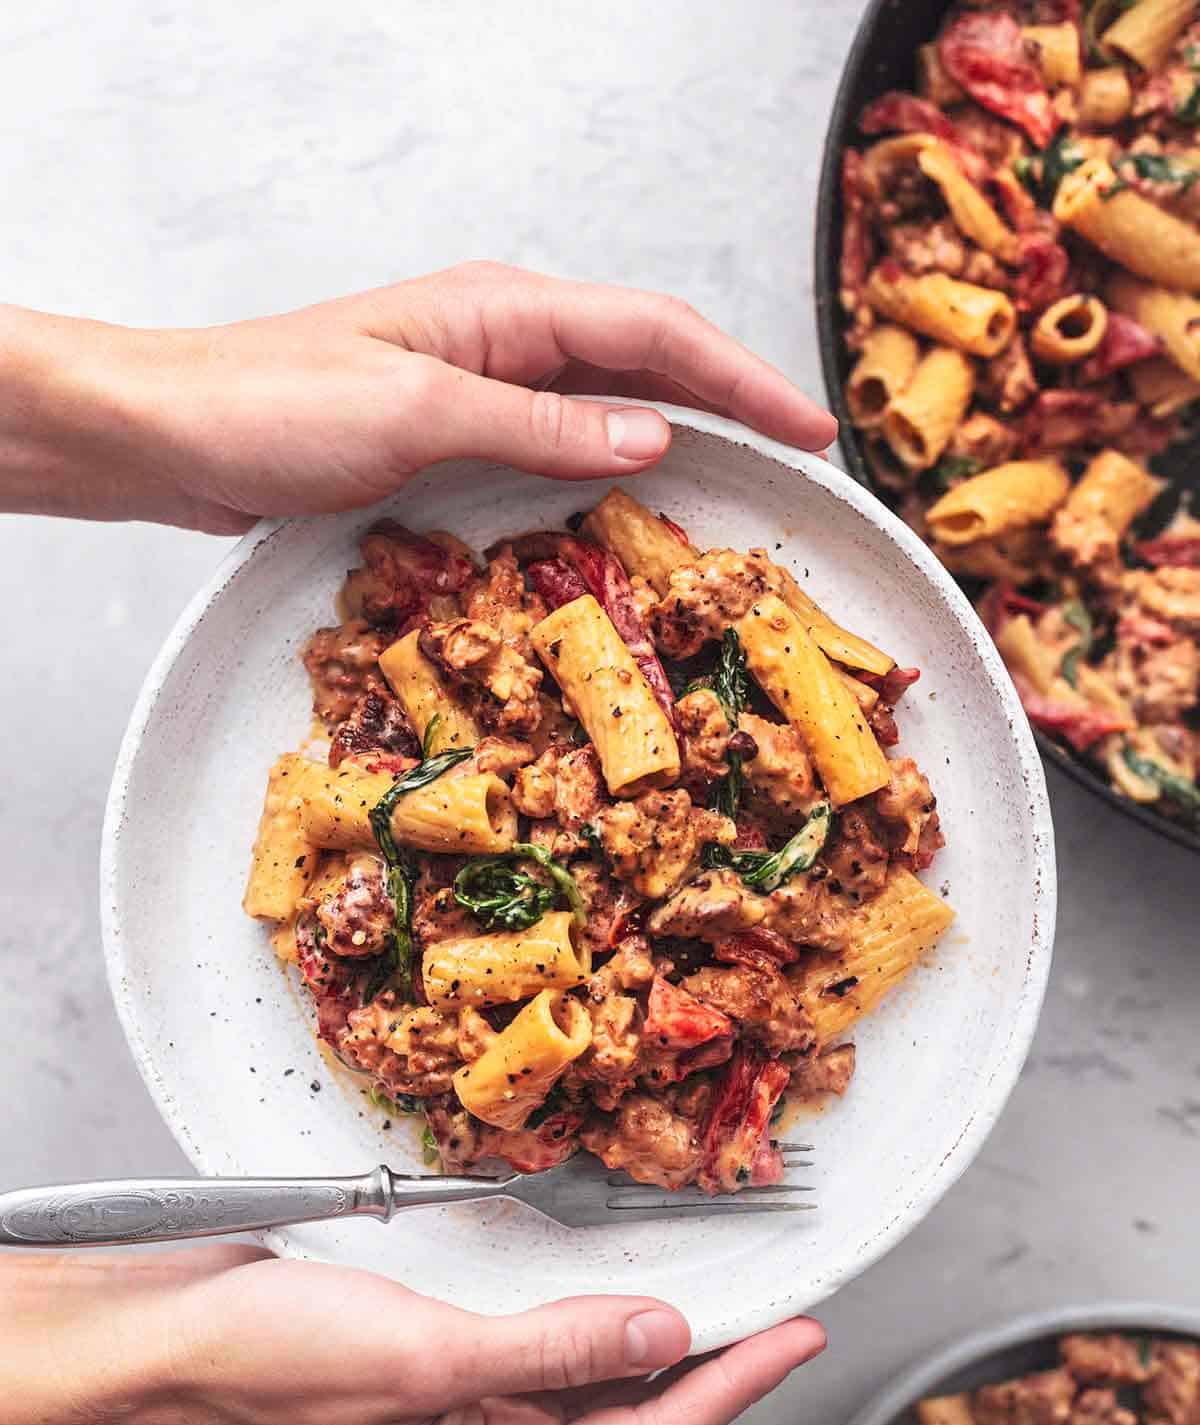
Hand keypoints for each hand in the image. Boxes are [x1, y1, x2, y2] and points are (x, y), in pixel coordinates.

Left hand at [0, 262, 834, 532]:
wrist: (174, 434)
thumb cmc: (272, 407)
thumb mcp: (417, 414)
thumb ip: (539, 423)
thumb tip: (656, 434)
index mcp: (505, 311)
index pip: (656, 335)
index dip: (744, 380)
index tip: (813, 427)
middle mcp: (504, 340)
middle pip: (649, 363)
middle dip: (733, 403)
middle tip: (806, 457)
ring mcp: (481, 387)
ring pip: (610, 404)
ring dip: (683, 435)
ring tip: (751, 482)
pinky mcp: (454, 437)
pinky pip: (560, 444)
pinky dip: (613, 467)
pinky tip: (639, 501)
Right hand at [2, 1247, 823, 1424]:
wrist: (180, 1334)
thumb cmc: (279, 1364)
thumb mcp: (433, 1356)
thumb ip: (557, 1347)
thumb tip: (664, 1334)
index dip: (736, 1385)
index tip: (802, 1337)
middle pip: (635, 1410)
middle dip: (716, 1362)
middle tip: (785, 1310)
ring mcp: (470, 1400)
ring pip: (595, 1372)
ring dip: (656, 1332)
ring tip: (726, 1292)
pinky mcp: (445, 1350)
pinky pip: (546, 1336)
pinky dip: (592, 1306)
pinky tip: (615, 1276)